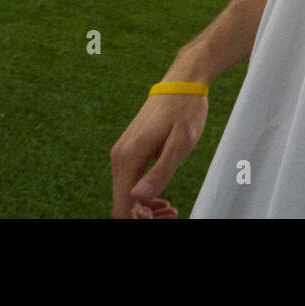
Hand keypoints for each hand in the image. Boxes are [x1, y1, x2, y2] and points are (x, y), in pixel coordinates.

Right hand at [110, 92, 208, 217]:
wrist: (182, 83)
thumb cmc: (185, 110)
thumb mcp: (181, 143)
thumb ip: (160, 172)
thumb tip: (136, 198)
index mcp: (129, 157)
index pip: (121, 207)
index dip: (138, 222)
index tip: (162, 220)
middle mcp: (119, 157)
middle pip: (122, 205)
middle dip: (144, 218)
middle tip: (172, 215)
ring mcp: (122, 153)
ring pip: (125, 195)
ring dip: (145, 209)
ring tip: (171, 210)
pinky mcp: (129, 151)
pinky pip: (130, 182)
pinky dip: (144, 195)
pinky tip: (162, 199)